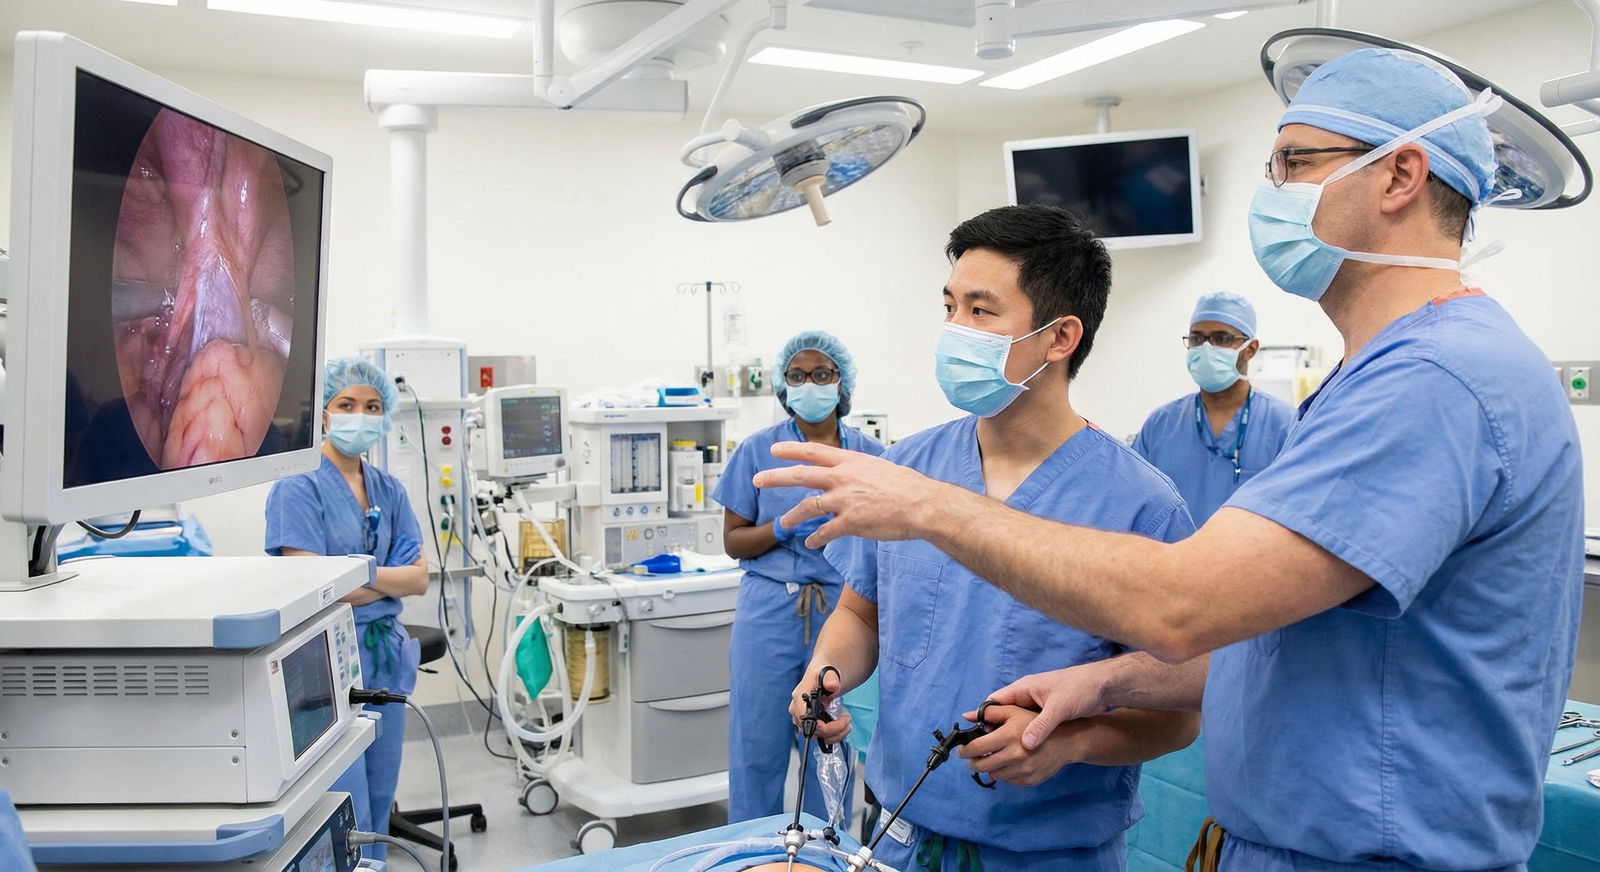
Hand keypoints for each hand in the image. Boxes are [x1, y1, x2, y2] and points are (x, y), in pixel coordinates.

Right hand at [391, 535, 421, 565]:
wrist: (387, 578)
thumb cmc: (390, 567)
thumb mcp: (389, 559)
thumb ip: (393, 552)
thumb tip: (395, 544)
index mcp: (392, 556)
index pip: (396, 548)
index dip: (400, 542)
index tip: (404, 536)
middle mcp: (396, 559)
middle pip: (403, 550)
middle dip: (408, 545)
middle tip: (413, 540)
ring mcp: (400, 563)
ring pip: (407, 555)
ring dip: (413, 550)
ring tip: (417, 545)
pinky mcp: (404, 567)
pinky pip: (410, 562)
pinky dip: (414, 557)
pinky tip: (418, 553)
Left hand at [752, 443, 961, 547]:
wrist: (923, 505)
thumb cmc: (910, 487)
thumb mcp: (882, 468)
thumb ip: (863, 472)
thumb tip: (859, 475)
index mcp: (851, 462)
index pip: (814, 452)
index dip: (792, 450)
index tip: (775, 450)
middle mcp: (843, 478)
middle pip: (800, 475)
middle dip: (775, 477)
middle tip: (757, 479)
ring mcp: (844, 501)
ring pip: (807, 508)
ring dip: (791, 517)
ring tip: (783, 524)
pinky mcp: (850, 523)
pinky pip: (825, 532)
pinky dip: (815, 538)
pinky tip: (811, 543)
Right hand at [788, 665, 851, 746]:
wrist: (821, 677)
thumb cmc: (822, 674)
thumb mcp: (828, 673)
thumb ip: (830, 679)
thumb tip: (832, 686)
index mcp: (799, 699)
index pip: (810, 722)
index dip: (828, 727)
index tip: (844, 720)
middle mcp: (797, 711)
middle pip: (814, 732)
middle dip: (835, 731)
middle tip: (848, 721)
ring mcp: (802, 719)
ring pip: (818, 737)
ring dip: (835, 735)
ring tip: (847, 726)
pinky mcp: (808, 724)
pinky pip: (819, 736)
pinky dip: (832, 735)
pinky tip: (842, 728)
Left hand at [957, 703, 1088, 786]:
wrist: (1065, 741)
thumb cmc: (1036, 723)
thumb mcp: (1014, 711)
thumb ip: (989, 713)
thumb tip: (967, 716)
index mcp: (1008, 736)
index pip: (977, 748)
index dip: (965, 751)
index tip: (961, 750)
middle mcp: (1015, 755)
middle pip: (981, 765)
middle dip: (973, 762)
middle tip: (972, 757)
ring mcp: (1022, 770)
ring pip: (993, 774)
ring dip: (989, 767)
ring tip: (993, 758)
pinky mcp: (1029, 780)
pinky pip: (1008, 781)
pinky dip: (1004, 773)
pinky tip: (1008, 763)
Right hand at [981, 663, 1113, 750]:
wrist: (1104, 686)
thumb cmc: (1080, 689)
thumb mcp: (1059, 708)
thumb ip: (1041, 726)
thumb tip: (1025, 745)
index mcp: (1025, 688)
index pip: (996, 701)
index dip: (983, 716)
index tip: (972, 732)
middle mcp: (1028, 696)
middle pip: (1002, 714)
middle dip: (992, 730)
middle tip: (981, 748)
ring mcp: (1037, 706)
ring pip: (1015, 723)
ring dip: (1007, 736)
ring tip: (996, 753)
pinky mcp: (1047, 715)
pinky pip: (1028, 728)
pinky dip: (1022, 738)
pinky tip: (1019, 752)